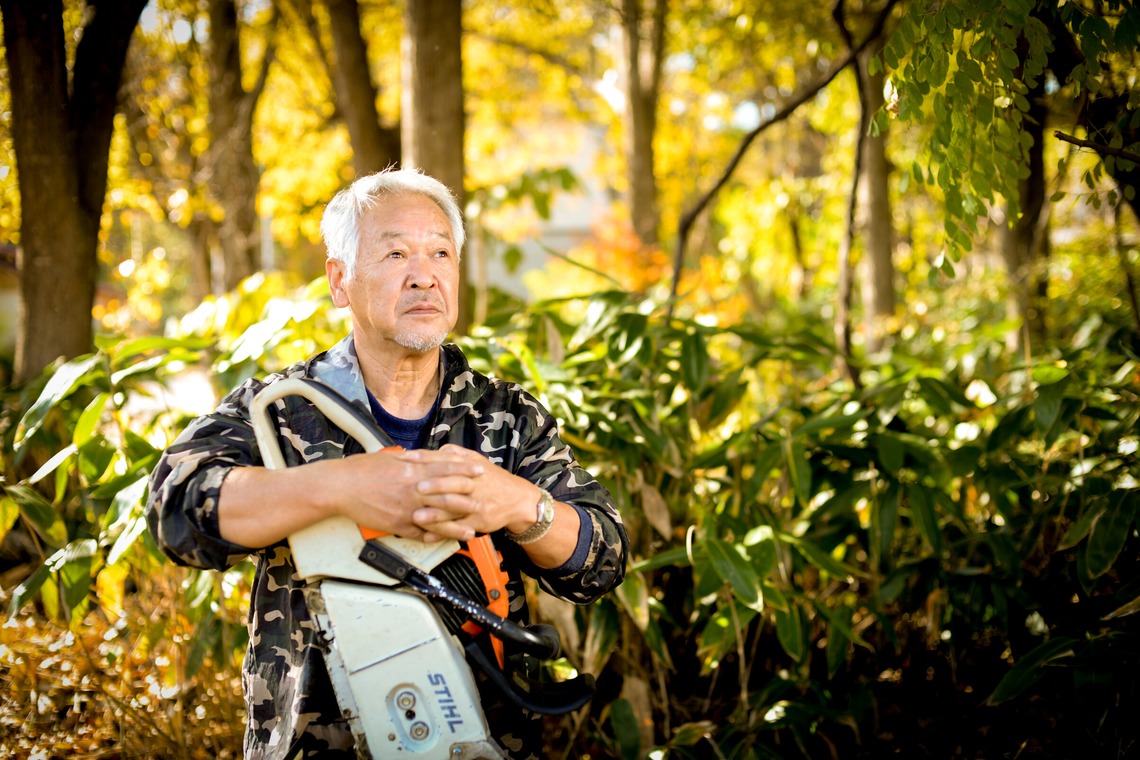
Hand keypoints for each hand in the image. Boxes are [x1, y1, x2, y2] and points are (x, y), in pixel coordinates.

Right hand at [319, 447, 488, 541]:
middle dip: (468, 499)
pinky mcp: (396, 524)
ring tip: (472, 529)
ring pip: (437, 520)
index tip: (479, 470)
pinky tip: (444, 540)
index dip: (464, 470)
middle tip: (484, 501)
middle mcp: (412, 491)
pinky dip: (432, 537)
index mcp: (412, 471)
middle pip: (447, 496)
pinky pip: (418, 533)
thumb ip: (411, 460)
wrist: (340, 487)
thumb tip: (426, 456)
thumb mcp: (390, 458)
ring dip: (456, 526)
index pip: (445, 469)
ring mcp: (406, 510)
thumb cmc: (362, 469)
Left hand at [399, 444, 539, 540]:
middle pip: (451, 483)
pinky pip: (458, 528)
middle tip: (415, 488)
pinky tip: (428, 536)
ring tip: (417, 517)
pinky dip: (442, 532)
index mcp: (468, 466)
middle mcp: (471, 483)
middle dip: (434, 486)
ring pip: (453, 509)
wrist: (517, 500)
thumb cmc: (492, 479)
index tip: (406, 459)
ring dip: (435, 514)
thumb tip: (438, 448)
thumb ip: (456, 453)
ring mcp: (475, 503)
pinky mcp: (477, 521)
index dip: (425, 459)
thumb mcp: (477, 460)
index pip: (444, 460)